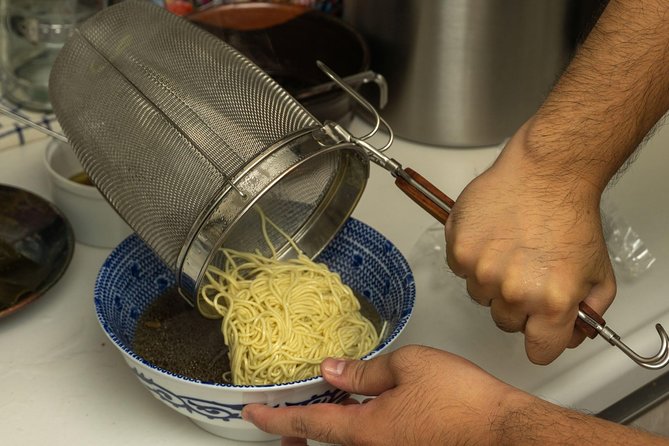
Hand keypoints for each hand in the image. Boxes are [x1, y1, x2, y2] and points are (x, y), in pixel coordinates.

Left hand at [243, 345, 668, 445]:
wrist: (506, 431)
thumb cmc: (463, 400)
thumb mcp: (408, 366)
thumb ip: (364, 371)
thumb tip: (331, 371)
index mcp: (366, 430)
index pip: (307, 425)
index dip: (275, 417)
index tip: (252, 414)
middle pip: (323, 442)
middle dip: (296, 430)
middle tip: (280, 417)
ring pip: (347, 442)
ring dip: (328, 426)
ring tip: (321, 405)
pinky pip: (371, 442)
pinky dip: (355, 427)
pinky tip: (361, 408)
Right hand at [445, 120, 615, 363]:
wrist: (546, 173)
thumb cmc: (570, 214)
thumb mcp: (599, 272)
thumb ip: (588, 312)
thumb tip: (569, 334)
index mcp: (552, 303)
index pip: (538, 352)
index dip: (541, 340)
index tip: (539, 329)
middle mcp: (515, 292)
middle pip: (506, 322)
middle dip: (517, 305)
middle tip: (527, 273)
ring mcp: (482, 271)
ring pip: (480, 295)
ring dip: (491, 280)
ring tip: (509, 248)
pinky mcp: (460, 250)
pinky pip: (459, 269)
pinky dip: (470, 256)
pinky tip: (491, 236)